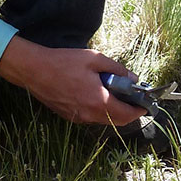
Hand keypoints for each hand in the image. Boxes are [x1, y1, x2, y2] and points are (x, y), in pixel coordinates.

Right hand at [0, 37, 145, 125]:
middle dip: (129, 112)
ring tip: (115, 93)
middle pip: (118, 121)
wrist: (33, 70)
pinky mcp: (69, 117)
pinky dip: (100, 110)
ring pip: (104, 120)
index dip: (140, 111)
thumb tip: (134, 79)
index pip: (128, 115)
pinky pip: (91, 117)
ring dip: (114, 111)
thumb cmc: (64, 62)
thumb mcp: (95, 59)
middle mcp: (90, 115)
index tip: (147, 104)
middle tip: (134, 99)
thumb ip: (117, 70)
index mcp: (99, 102)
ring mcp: (78, 118)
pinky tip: (97, 95)